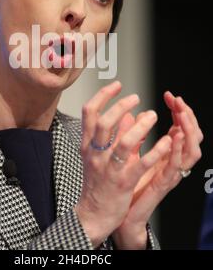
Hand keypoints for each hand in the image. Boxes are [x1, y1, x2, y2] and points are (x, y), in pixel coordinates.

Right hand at [74, 81, 171, 247]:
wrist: (92, 213)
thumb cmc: (96, 183)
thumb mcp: (96, 155)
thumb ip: (109, 135)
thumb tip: (124, 114)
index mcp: (88, 145)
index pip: (89, 113)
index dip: (103, 95)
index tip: (117, 85)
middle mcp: (96, 154)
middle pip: (104, 123)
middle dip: (121, 106)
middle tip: (136, 97)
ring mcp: (109, 168)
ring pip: (124, 142)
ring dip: (141, 126)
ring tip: (153, 115)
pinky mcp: (123, 182)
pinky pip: (141, 164)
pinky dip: (155, 150)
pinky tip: (166, 140)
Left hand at [111, 92, 202, 248]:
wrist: (116, 212)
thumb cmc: (124, 182)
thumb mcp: (127, 153)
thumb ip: (132, 133)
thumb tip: (130, 113)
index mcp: (164, 154)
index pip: (181, 128)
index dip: (179, 111)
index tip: (170, 96)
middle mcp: (170, 162)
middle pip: (191, 137)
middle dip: (188, 117)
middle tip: (179, 102)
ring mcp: (169, 174)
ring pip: (191, 151)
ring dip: (188, 131)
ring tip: (182, 115)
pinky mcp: (161, 185)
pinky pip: (174, 167)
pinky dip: (176, 151)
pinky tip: (173, 137)